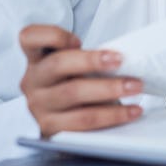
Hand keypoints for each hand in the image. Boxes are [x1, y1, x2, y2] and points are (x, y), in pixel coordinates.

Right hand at [19, 24, 142, 137]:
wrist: (62, 119)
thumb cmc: (73, 83)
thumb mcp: (72, 66)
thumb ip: (85, 58)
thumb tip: (123, 57)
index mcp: (36, 58)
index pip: (30, 38)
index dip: (52, 35)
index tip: (77, 40)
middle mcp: (33, 81)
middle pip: (58, 64)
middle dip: (92, 61)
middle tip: (121, 60)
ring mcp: (38, 106)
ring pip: (73, 93)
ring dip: (109, 89)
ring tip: (135, 86)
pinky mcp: (51, 129)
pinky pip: (84, 121)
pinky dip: (112, 115)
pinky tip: (131, 110)